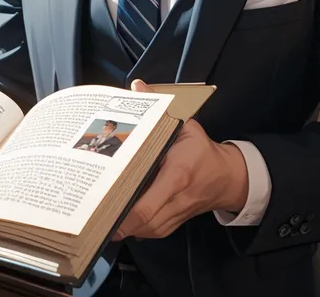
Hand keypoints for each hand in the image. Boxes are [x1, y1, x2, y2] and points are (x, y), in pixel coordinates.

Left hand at [112, 79, 248, 239]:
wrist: (226, 177)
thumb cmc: (202, 150)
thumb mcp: (186, 125)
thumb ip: (160, 109)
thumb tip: (138, 87)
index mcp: (178, 174)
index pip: (149, 202)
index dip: (125, 210)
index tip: (104, 204)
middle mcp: (176, 199)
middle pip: (142, 221)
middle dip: (117, 219)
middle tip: (92, 211)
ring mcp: (175, 214)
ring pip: (145, 230)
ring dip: (123, 225)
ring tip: (100, 215)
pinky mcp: (174, 222)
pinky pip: (150, 232)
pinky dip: (134, 228)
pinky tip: (119, 218)